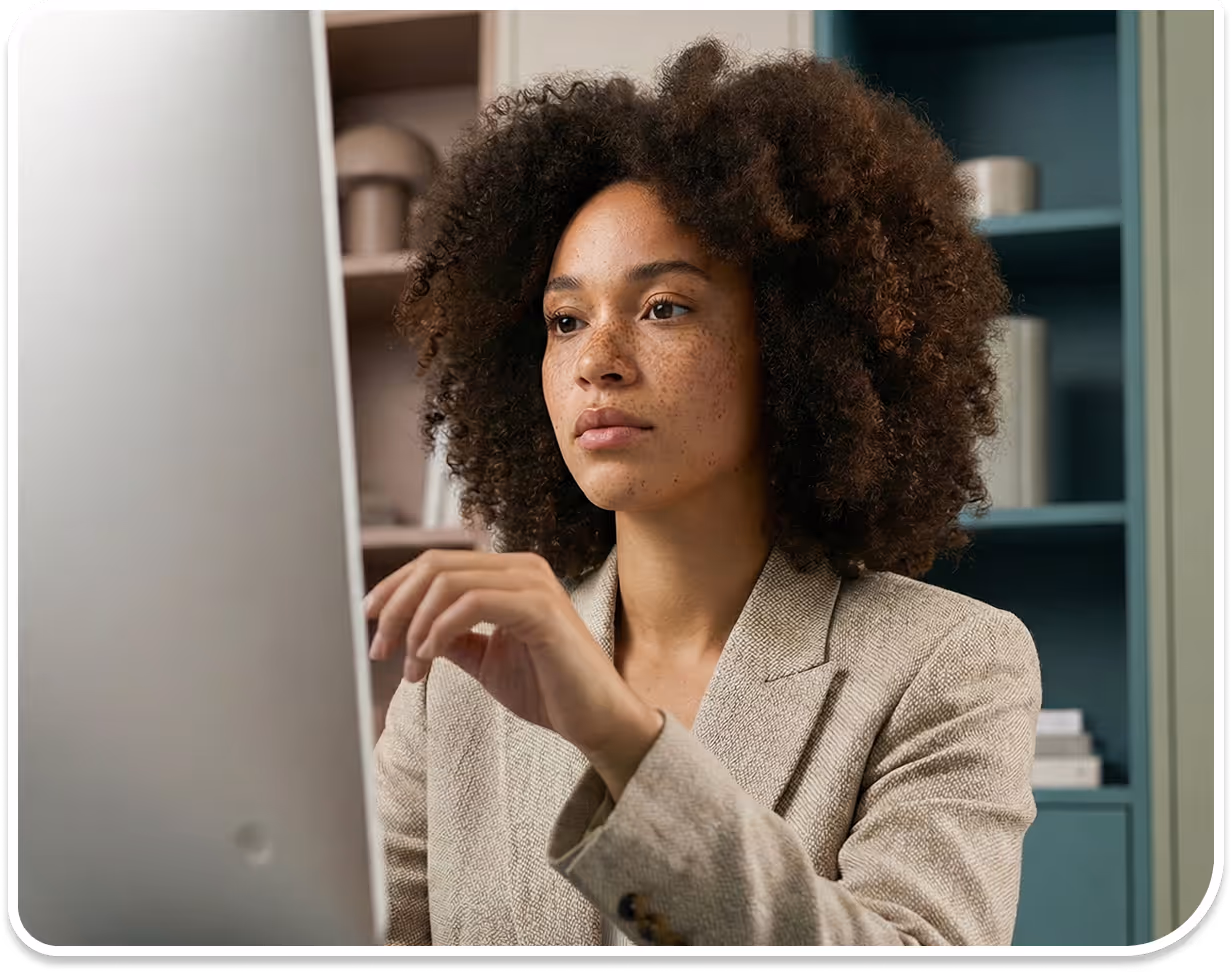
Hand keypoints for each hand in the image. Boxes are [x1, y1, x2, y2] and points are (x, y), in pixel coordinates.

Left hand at [363, 549, 659, 764]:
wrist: (596, 720)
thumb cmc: (548, 690)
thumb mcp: (485, 660)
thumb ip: (452, 637)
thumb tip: (409, 630)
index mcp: (510, 574)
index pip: (438, 563)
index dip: (396, 588)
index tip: (371, 622)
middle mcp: (522, 568)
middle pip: (435, 565)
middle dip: (396, 606)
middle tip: (380, 649)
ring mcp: (534, 585)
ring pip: (448, 582)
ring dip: (415, 626)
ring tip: (411, 667)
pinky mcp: (541, 609)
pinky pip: (472, 604)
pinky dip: (439, 631)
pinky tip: (429, 659)